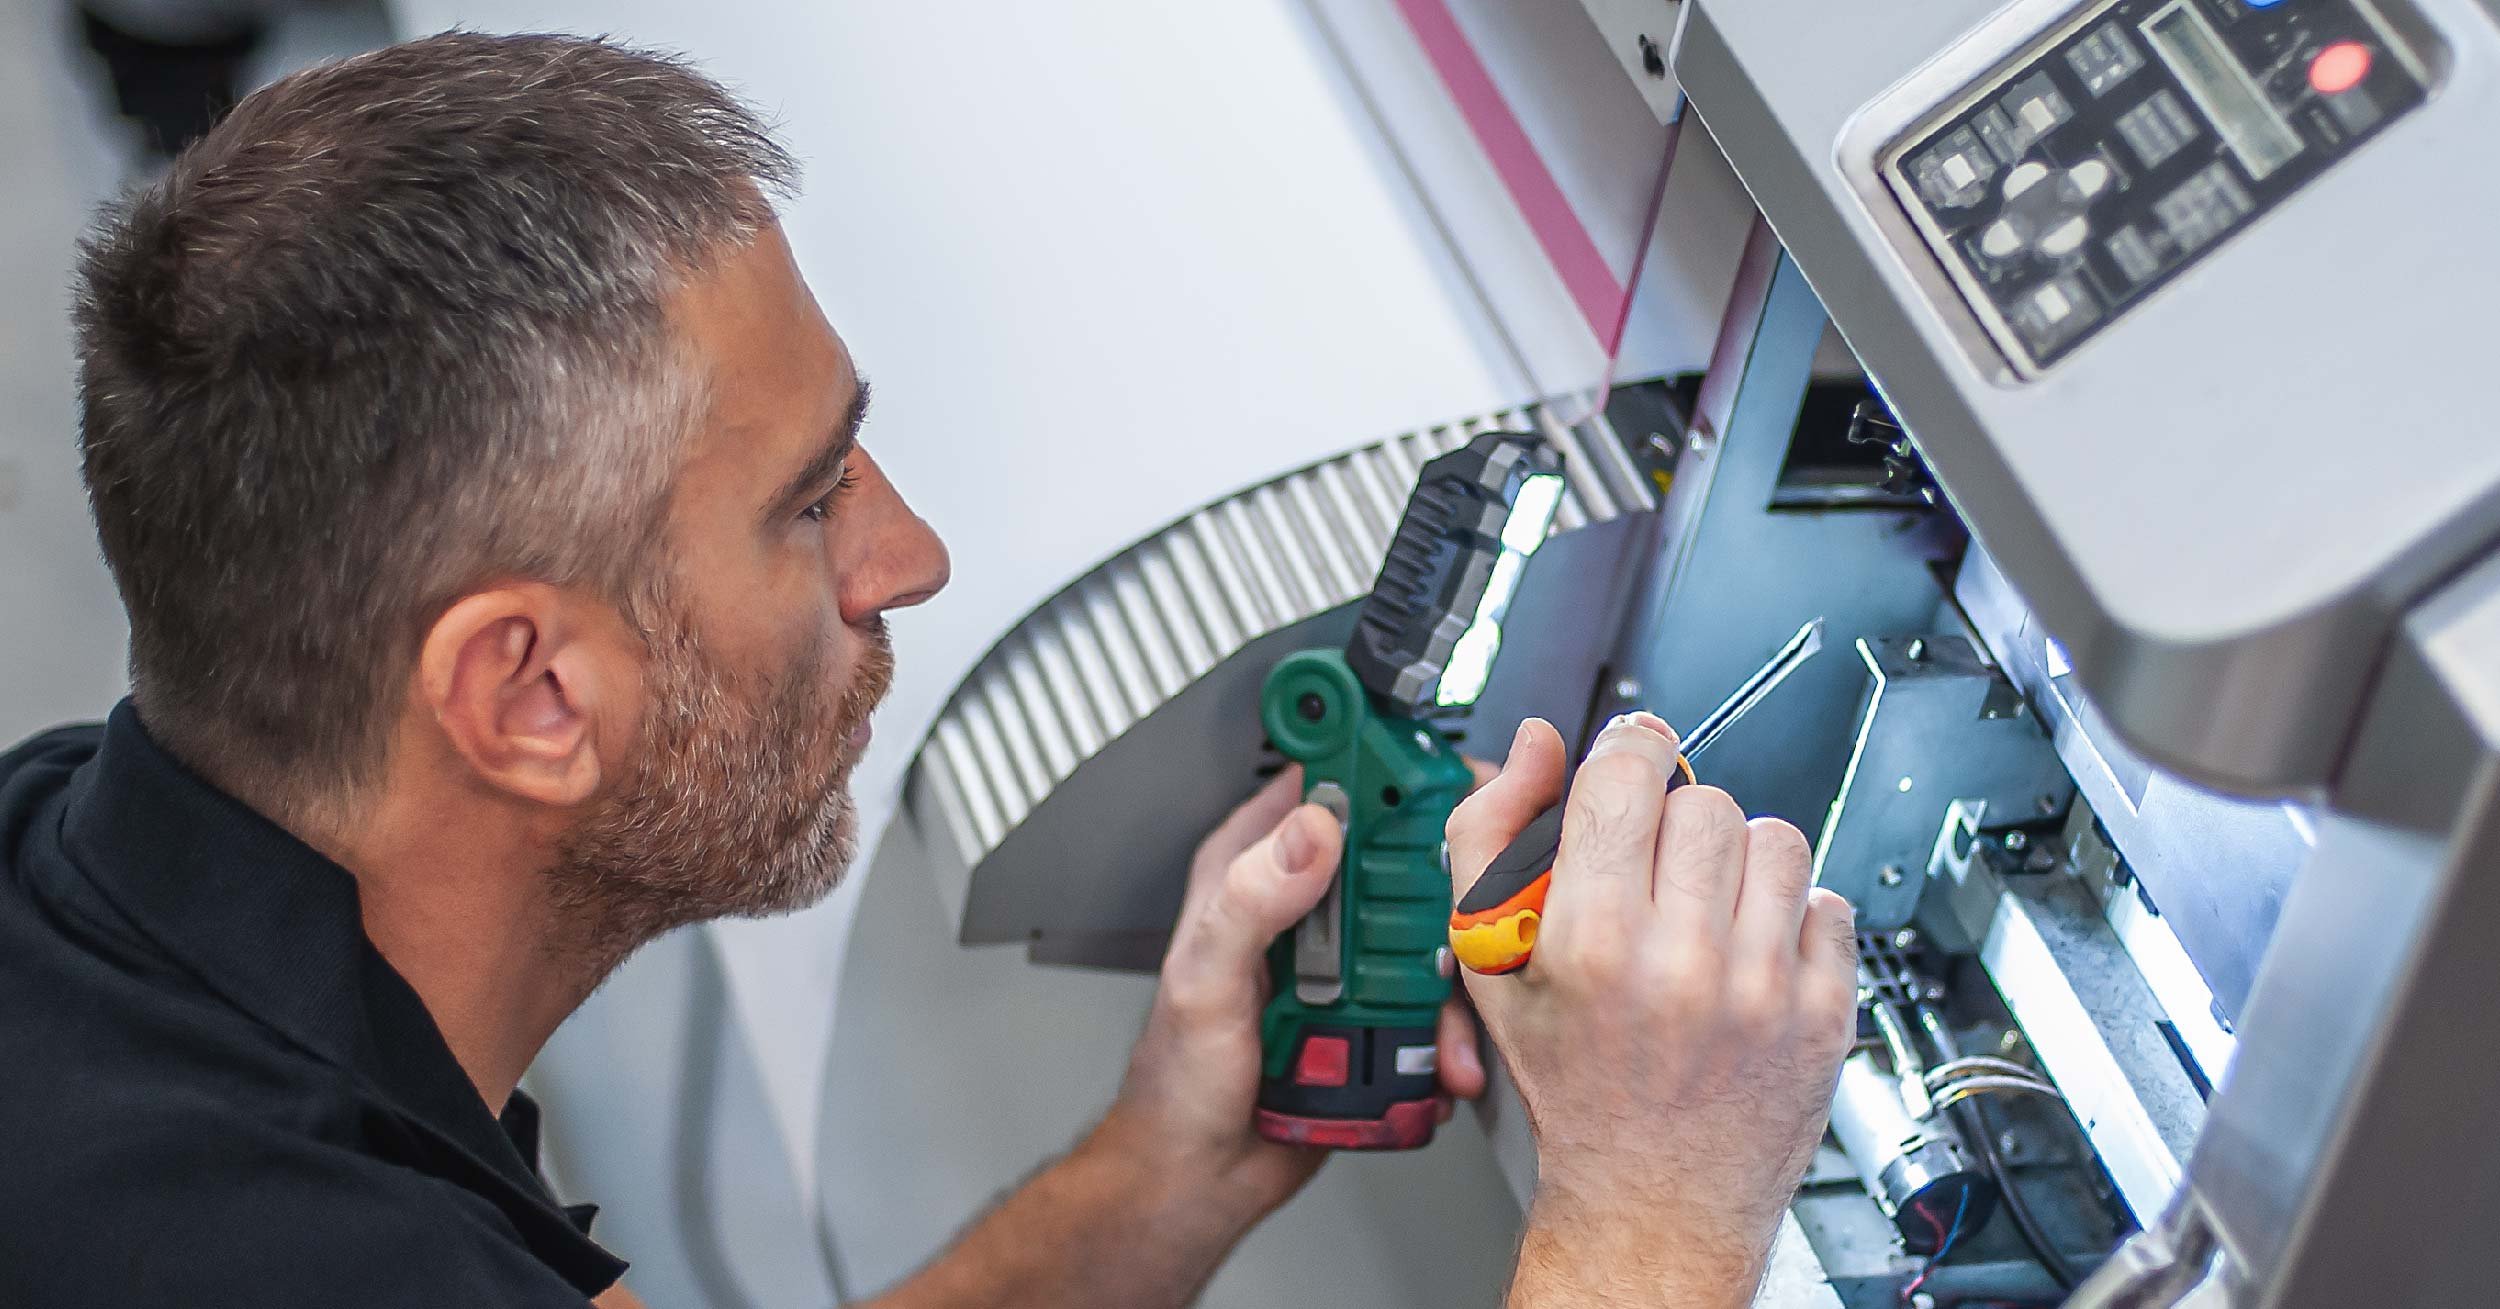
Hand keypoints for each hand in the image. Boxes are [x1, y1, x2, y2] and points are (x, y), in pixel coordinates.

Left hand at [1093, 768, 1489, 1221]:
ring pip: (1430, 931)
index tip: (1441, 774)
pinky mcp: (1374, 1012)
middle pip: (1402, 853)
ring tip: (1449, 1028)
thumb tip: (1313, 830)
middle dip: (1449, 886)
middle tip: (1472, 920)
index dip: (1384, 765)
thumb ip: (1250, 900)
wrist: (1198, 1174)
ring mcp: (1345, 958)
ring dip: (1455, 981)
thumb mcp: (1204, 979)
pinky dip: (1450, 1034)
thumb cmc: (1176, 1080)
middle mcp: (1305, 903)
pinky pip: (1433, 1004)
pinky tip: (1442, 1063)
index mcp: (1253, 867)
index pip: (1325, 781)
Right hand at [1447, 715, 1856, 1300]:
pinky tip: (1751, 954)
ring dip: (1740, 862)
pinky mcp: (1824, 1013)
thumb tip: (1534, 746)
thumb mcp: (1488, 961)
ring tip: (1708, 911)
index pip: (1627, 775)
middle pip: (1705, 801)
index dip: (1627, 752)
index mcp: (1590, 941)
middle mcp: (1681, 963)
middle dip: (1676, 823)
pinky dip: (1795, 918)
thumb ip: (1492, 835)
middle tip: (1656, 873)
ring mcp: (1763, 989)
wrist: (1650, 1198)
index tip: (1629, 763)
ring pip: (1776, 839)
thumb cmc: (1570, 1080)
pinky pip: (1830, 904)